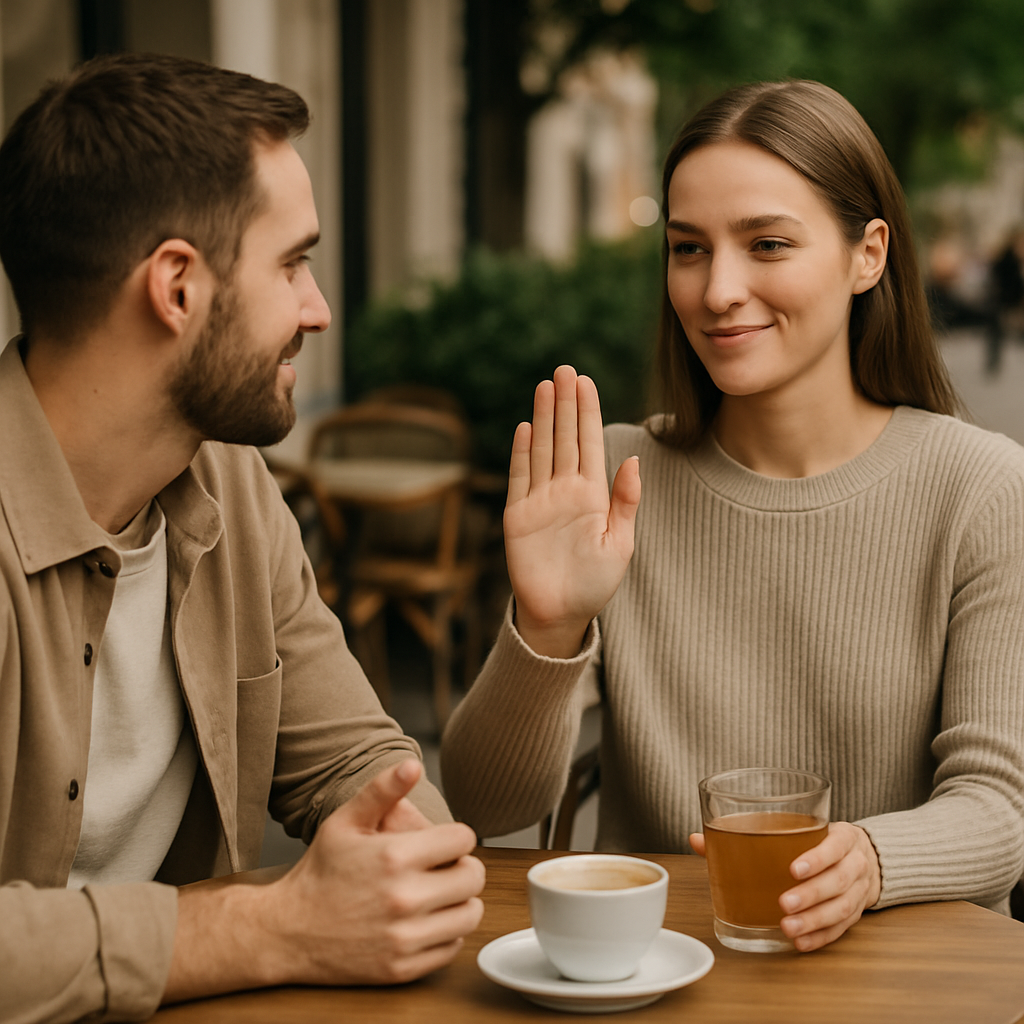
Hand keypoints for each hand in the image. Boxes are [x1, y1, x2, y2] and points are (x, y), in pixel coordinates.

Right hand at [165, 761, 484, 1001]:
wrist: (287, 931)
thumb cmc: (319, 872)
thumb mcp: (345, 822)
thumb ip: (382, 790)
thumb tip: (413, 765)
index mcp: (394, 857)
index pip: (463, 840)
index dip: (456, 837)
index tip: (443, 842)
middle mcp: (404, 899)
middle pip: (473, 878)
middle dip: (463, 867)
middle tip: (444, 868)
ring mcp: (404, 938)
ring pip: (470, 915)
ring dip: (460, 902)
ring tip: (438, 894)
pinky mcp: (402, 968)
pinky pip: (451, 948)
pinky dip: (445, 934)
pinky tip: (425, 921)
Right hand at [504, 365, 640, 657]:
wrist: (561, 615)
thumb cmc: (595, 584)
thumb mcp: (620, 543)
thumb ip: (625, 502)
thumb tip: (633, 459)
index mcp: (592, 495)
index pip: (589, 443)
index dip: (587, 412)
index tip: (586, 382)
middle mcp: (564, 491)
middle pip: (564, 438)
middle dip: (565, 404)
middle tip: (565, 369)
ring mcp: (539, 501)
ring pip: (541, 450)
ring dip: (543, 419)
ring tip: (545, 386)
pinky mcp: (517, 516)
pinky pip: (519, 477)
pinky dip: (521, 453)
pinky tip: (524, 427)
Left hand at [689, 822, 880, 951]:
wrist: (860, 855)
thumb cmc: (814, 840)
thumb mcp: (793, 828)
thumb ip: (749, 832)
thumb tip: (698, 840)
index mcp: (841, 837)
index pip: (834, 845)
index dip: (817, 858)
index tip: (793, 869)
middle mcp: (856, 864)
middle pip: (838, 881)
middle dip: (810, 895)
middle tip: (783, 904)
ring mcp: (859, 891)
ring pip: (841, 909)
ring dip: (814, 921)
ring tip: (787, 929)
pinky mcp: (855, 913)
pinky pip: (841, 929)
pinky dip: (820, 937)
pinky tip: (799, 943)